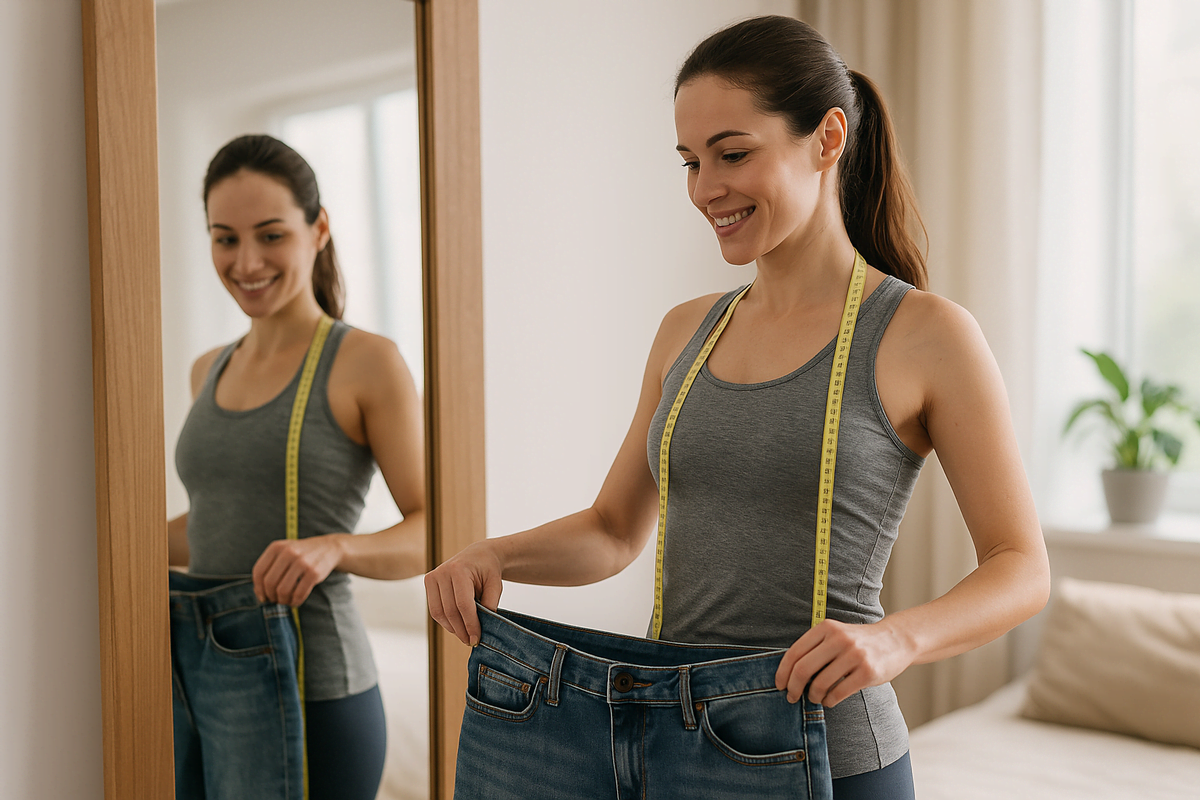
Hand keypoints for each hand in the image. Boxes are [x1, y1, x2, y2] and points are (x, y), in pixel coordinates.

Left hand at [252, 534, 346, 606]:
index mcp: (276, 547)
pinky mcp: (314, 572)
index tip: (262, 596)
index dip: (258, 588)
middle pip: (269, 582)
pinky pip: (299, 594)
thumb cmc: (301, 554)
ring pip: (283, 590)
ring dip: (283, 600)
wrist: (328, 548)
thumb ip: (270, 567)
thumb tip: (260, 593)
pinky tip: (296, 601)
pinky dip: (295, 602)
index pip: (258, 571)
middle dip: (271, 596)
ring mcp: (302, 562)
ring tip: (286, 601)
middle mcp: (288, 552)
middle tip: (276, 600)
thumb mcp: (283, 552)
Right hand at [425, 541, 503, 646]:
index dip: (470, 624)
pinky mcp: (428, 582)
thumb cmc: (488, 570)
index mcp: (459, 570)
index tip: (476, 639)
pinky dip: (446, 621)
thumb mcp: (496, 585)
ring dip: (452, 628)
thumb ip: (490, 604)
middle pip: (449, 611)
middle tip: (471, 641)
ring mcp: (432, 577)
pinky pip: (435, 609)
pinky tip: (457, 626)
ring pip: (439, 613)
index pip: (463, 604)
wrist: (478, 555)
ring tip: (465, 636)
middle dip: (461, 630)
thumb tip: (482, 628)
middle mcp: (442, 572)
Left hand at [774, 618, 913, 707]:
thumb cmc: (859, 642)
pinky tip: (829, 700)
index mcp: (826, 628)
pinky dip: (829, 701)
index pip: (795, 652)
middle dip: (793, 688)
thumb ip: (815, 647)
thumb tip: (788, 674)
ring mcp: (854, 655)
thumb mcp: (836, 634)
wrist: (895, 640)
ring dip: (813, 696)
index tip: (779, 685)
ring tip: (815, 697)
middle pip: (803, 669)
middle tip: (792, 697)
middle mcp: (839, 639)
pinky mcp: (868, 672)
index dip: (782, 672)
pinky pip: (838, 693)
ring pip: (820, 684)